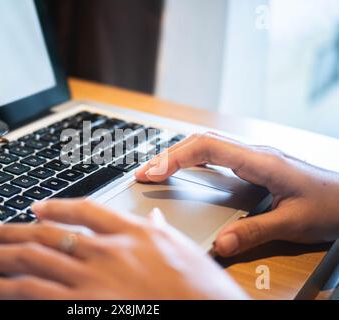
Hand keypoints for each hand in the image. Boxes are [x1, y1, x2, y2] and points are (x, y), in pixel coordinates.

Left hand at [0, 200, 246, 299]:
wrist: (211, 315)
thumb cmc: (203, 291)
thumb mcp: (186, 252)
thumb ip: (161, 232)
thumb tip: (151, 219)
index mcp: (133, 233)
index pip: (85, 210)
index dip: (56, 206)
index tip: (36, 206)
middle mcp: (107, 251)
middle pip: (47, 233)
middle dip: (11, 231)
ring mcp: (92, 280)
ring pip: (32, 260)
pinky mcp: (81, 308)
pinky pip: (32, 294)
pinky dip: (2, 288)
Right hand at [136, 132, 338, 256]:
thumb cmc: (331, 205)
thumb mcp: (293, 223)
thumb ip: (254, 233)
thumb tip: (220, 244)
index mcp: (260, 161)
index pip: (208, 147)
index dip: (176, 157)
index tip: (153, 172)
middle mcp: (254, 154)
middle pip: (202, 142)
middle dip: (170, 155)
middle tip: (144, 174)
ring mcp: (254, 157)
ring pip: (208, 146)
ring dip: (180, 156)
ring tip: (157, 172)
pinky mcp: (255, 165)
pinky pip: (217, 155)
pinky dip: (194, 160)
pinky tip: (186, 171)